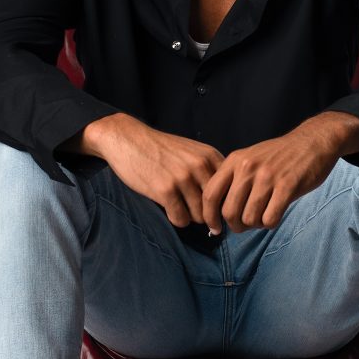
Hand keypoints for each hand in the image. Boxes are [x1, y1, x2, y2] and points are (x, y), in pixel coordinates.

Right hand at [89, 116, 226, 228]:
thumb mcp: (192, 152)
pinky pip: (181, 219)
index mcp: (210, 156)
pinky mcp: (165, 190)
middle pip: (216, 207)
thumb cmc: (160, 149)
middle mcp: (200, 166)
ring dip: (190, 217)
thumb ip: (209, 170)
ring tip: (179, 208)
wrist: (128, 139)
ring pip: (199, 216)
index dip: (223, 204)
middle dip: (207, 216)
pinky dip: (176, 219)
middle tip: (195, 214)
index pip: (230, 190)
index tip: (214, 210)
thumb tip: (225, 203)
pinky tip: (169, 209)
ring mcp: (183, 178)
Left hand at [201, 126, 339, 234]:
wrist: (313, 141)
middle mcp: (247, 167)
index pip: (210, 194)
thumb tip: (219, 212)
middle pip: (229, 212)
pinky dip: (271, 223)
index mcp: (235, 161)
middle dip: (236, 225)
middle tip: (246, 224)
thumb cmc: (280, 156)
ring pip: (249, 218)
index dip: (209, 216)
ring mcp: (267, 176)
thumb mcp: (250, 158)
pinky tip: (276, 213)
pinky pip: (270, 219)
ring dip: (256, 224)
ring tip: (264, 215)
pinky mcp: (287, 186)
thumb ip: (234, 180)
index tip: (215, 228)